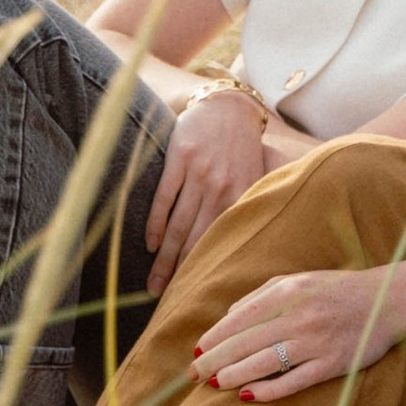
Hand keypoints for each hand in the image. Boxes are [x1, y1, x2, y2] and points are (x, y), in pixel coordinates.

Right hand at [144, 90, 272, 288]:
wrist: (228, 106)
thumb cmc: (242, 149)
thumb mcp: (254, 178)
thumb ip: (248, 208)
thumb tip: (247, 249)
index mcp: (243, 193)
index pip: (222, 239)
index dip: (207, 267)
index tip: (196, 293)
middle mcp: (222, 185)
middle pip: (196, 238)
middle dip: (179, 272)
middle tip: (166, 299)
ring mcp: (199, 171)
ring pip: (178, 223)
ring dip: (164, 257)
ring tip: (153, 283)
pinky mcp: (180, 156)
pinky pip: (165, 197)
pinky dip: (156, 223)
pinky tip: (151, 244)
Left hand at [192, 265, 405, 399]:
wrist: (388, 300)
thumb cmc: (336, 290)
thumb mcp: (299, 280)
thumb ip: (262, 295)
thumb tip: (226, 319)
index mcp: (289, 292)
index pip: (239, 319)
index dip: (213, 338)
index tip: (195, 353)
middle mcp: (300, 316)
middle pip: (245, 343)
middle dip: (214, 360)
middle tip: (194, 375)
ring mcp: (316, 342)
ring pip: (264, 363)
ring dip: (234, 376)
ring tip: (215, 384)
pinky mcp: (331, 364)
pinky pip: (293, 381)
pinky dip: (268, 390)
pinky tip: (248, 395)